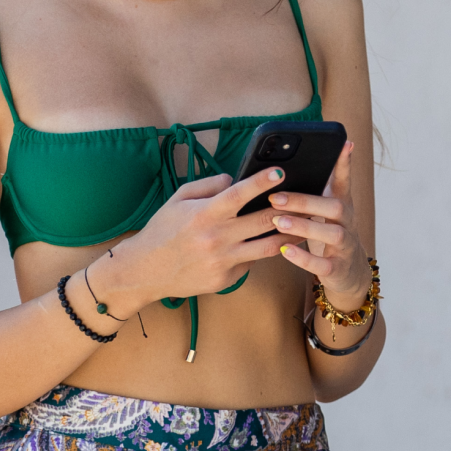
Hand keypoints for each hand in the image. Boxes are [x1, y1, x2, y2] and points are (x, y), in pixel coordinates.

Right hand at [98, 166, 295, 312]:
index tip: (280, 172)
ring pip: (268, 247)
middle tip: (303, 201)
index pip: (239, 194)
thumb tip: (234, 180)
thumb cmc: (163, 230)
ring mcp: (223, 261)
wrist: (147, 269)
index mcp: (205, 214)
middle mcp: (217, 237)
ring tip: (301, 227)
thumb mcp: (178, 199)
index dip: (261, 182)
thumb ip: (207, 185)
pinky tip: (263, 246)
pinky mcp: (226, 279)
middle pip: (263, 221)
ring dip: (288, 236)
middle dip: (287, 209)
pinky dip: (257, 253)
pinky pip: (250, 263)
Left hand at [271, 141, 370, 306]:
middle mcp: (348, 223)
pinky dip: (303, 258)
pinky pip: (323, 264)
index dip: (345, 163)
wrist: (348, 273)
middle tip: (275, 198)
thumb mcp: (323, 211)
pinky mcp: (338, 268)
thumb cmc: (326, 234)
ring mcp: (345, 246)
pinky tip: (284, 249)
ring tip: (277, 222)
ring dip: (303, 227)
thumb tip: (278, 170)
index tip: (345, 143)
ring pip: (333, 234)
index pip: (344, 180)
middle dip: (305, 201)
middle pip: (336, 207)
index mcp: (342, 205)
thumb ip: (309, 192)